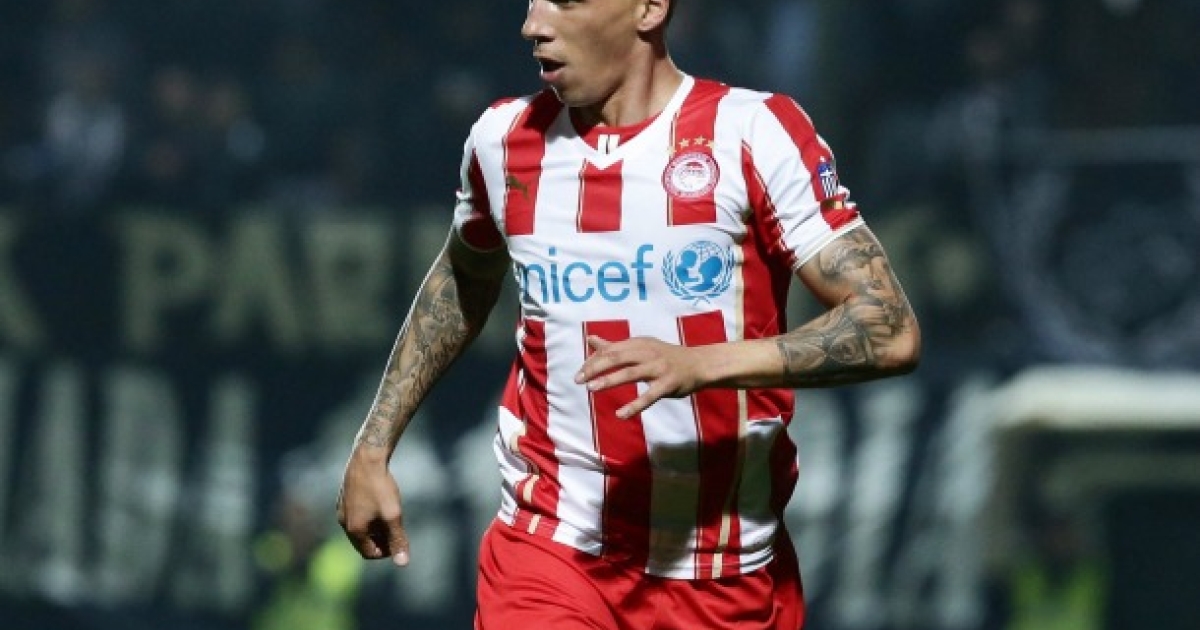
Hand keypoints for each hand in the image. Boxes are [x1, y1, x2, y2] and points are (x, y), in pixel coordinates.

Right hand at [336, 454, 409, 566]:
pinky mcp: (343, 498)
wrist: (367, 457)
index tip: (399, 540)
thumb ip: (398, 539)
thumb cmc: (380, 487)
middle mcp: (343, 522)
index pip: (369, 553)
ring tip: (390, 516)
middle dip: (380, 540)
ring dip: (375, 528)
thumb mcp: (393, 515)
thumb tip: (403, 563)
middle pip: (363, 542)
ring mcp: (341, 509)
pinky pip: (356, 515)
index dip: (387, 551)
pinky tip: (381, 503)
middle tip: (396, 529)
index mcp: (353, 529)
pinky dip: (369, 516)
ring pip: (360, 528)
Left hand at [574, 335, 704, 418]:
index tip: (579, 374)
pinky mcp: (668, 384)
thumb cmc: (665, 356)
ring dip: (609, 380)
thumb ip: (615, 346)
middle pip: (616, 358)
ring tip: (591, 389)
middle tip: (579, 380)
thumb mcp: (641, 347)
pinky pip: (649, 396)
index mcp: (638, 343)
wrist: (698, 363)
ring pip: (630, 373)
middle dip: (595, 368)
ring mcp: (658, 368)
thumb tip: (590, 339)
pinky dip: (634, 405)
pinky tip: (621, 415)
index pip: (610, 351)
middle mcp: (647, 353)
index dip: (592, 362)